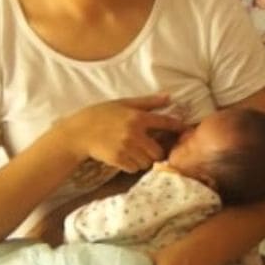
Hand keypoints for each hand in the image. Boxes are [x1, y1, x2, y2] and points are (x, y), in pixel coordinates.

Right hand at [62, 94, 184, 171]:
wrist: (78, 132)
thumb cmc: (101, 114)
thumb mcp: (124, 103)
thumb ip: (147, 102)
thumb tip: (169, 97)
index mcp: (138, 117)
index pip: (165, 122)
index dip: (178, 127)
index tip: (186, 131)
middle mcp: (134, 133)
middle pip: (158, 150)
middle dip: (157, 151)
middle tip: (151, 149)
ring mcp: (126, 148)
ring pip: (147, 161)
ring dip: (145, 160)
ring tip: (137, 153)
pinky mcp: (117, 159)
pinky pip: (134, 168)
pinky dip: (133, 166)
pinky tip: (127, 158)